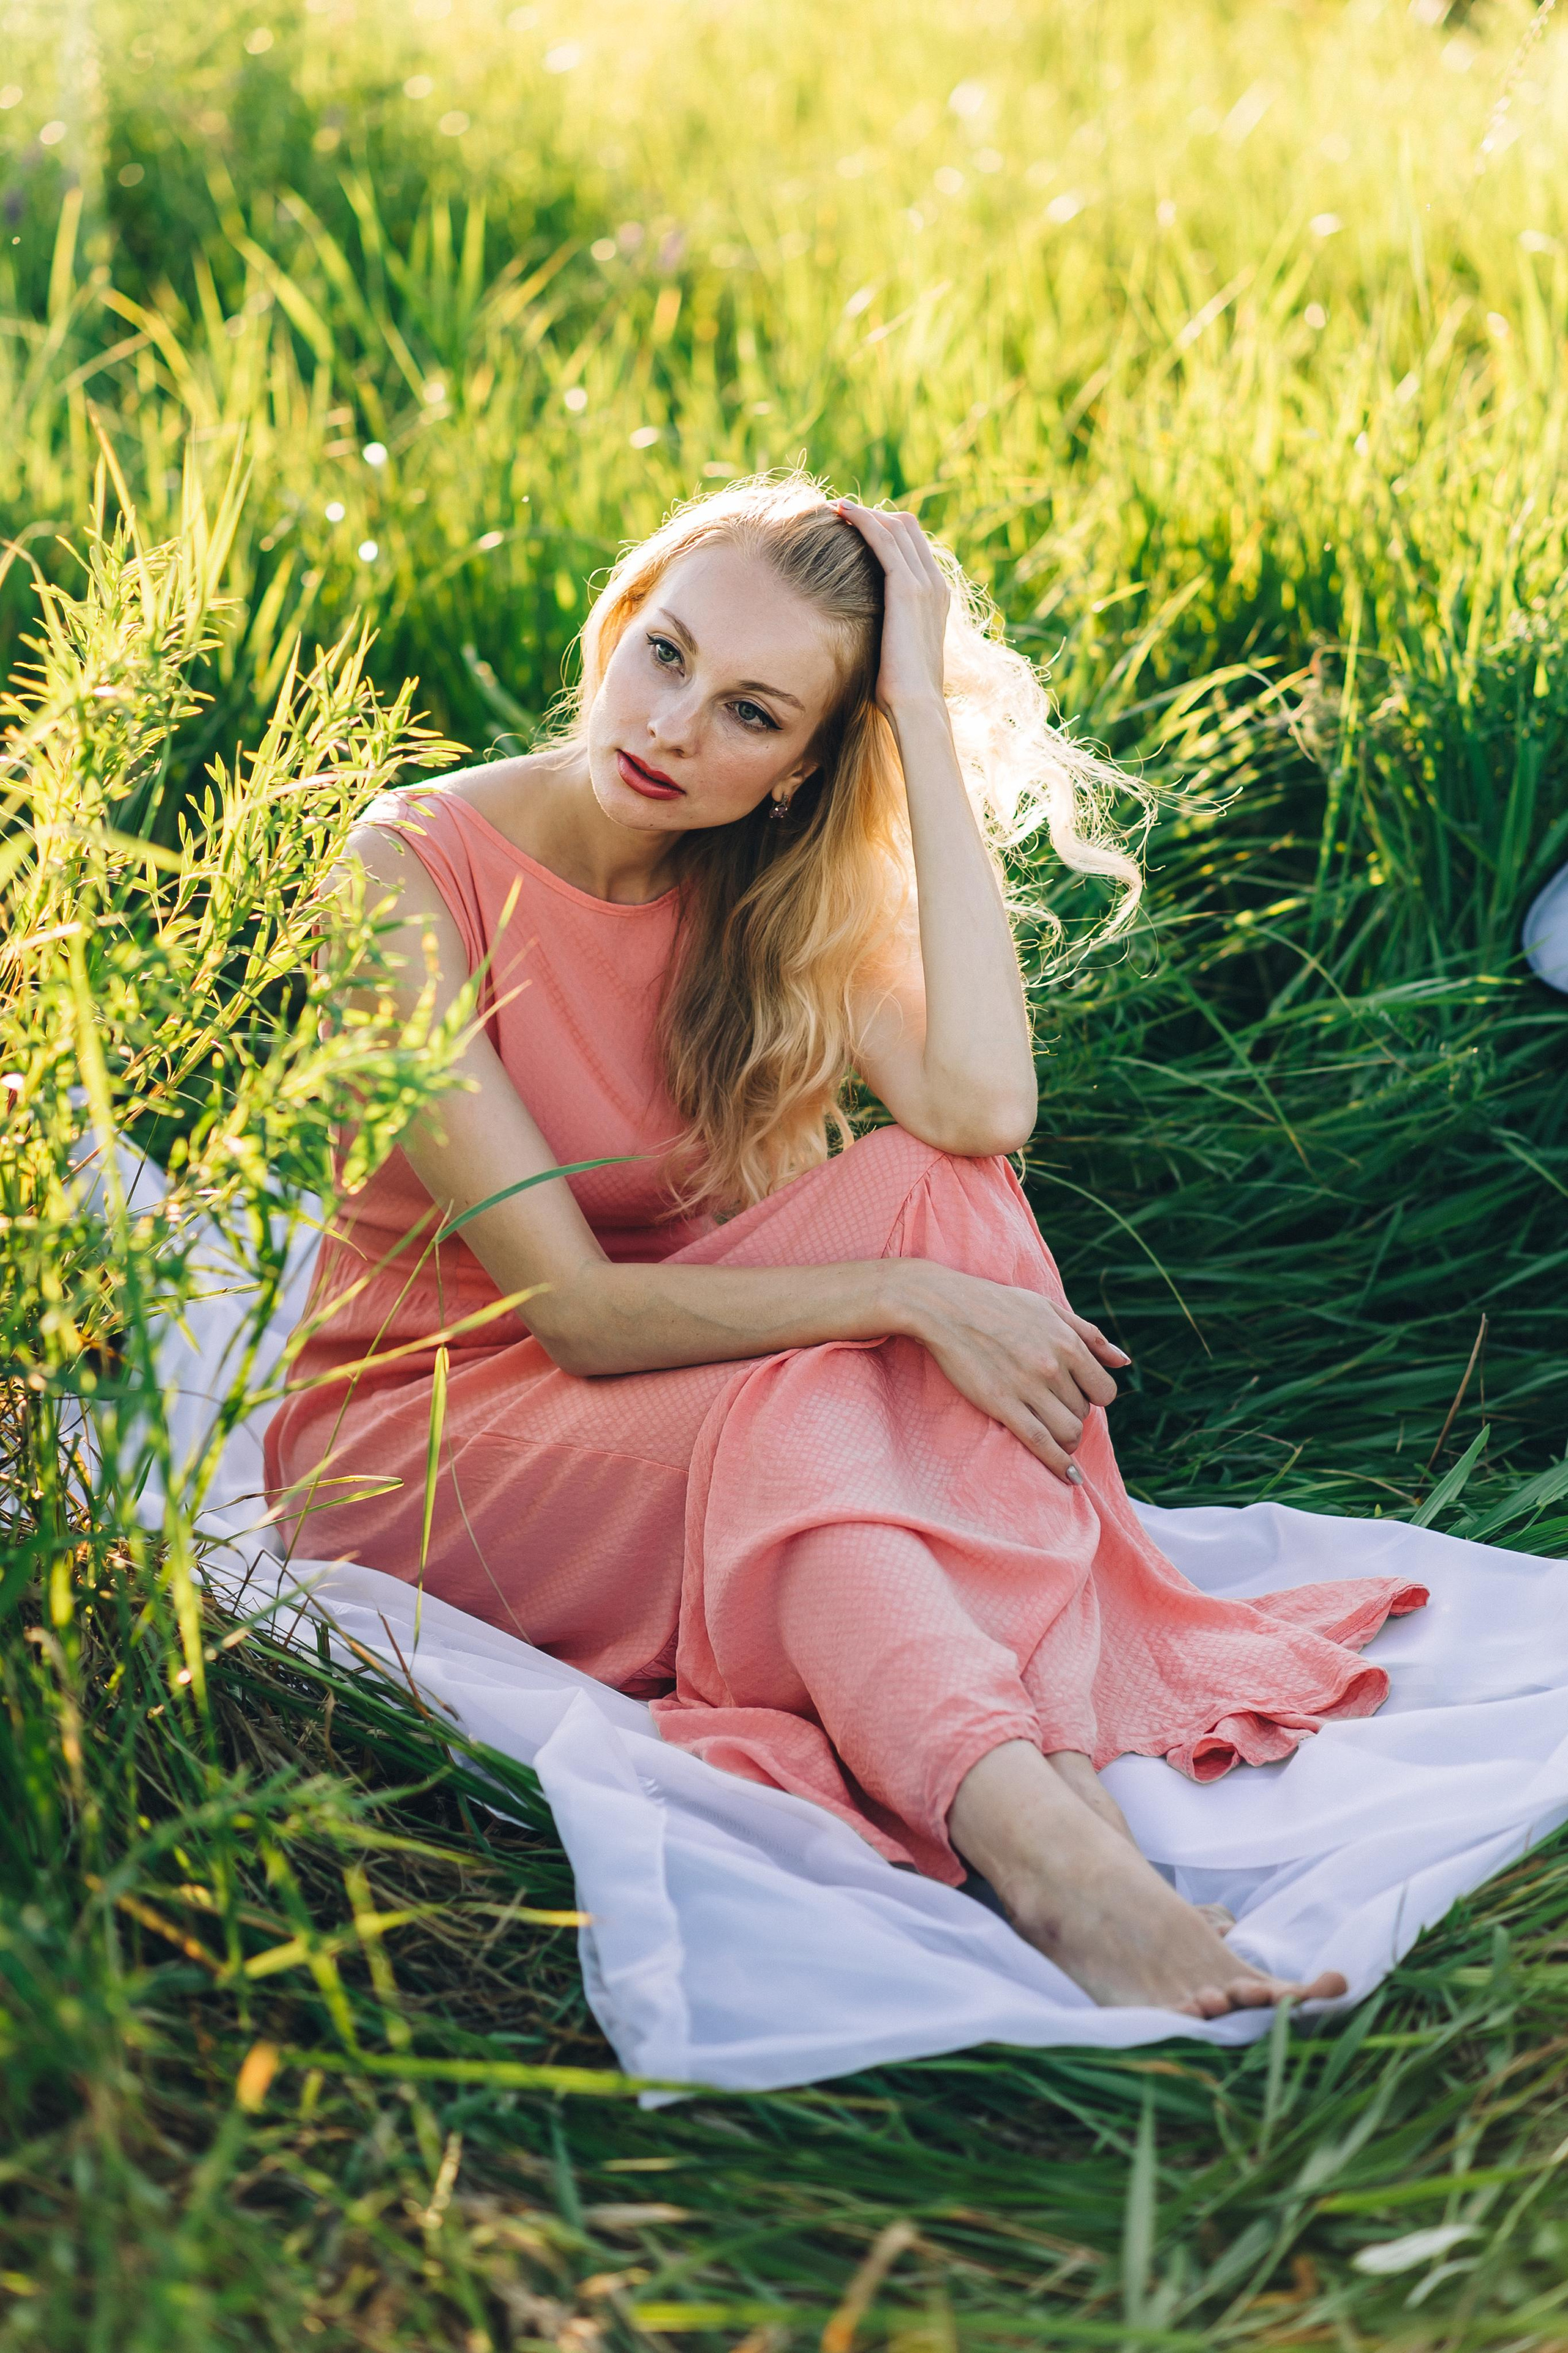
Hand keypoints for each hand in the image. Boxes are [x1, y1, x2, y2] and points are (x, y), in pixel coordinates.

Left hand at [834, 501, 949, 718]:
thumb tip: (867, 635)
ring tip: (834, 505)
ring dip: (863, 512)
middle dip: (873, 515)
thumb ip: (889, 631)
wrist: (916, 705)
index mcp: (936, 597)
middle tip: (839, 513)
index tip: (854, 528)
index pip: (913, 546)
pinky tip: (840, 511)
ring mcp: (924, 583)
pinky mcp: (906, 587)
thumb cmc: (902, 691)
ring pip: (895, 527)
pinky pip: (883, 539)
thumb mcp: (897, 652)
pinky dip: (862, 520)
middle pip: (906, 528)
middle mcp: (935, 583)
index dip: (884, 530)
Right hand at [900, 1262, 1128, 1483]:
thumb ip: (1090, 1335)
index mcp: (1067, 1344)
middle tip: (1051, 1405)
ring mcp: (1027, 1389)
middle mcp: (1053, 1368)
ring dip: (1066, 1438)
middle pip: (1083, 1413)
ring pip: (1068, 1432)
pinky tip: (1070, 1477)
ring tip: (1053, 1432)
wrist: (947, 1308)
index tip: (1076, 1394)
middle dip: (1072, 1413)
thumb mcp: (1049, 1309)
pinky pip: (1041, 1443)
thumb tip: (1124, 1362)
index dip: (1094, 1398)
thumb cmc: (998, 1305)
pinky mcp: (1002, 1405)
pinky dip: (1060, 1464)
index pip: (1104, 1391)